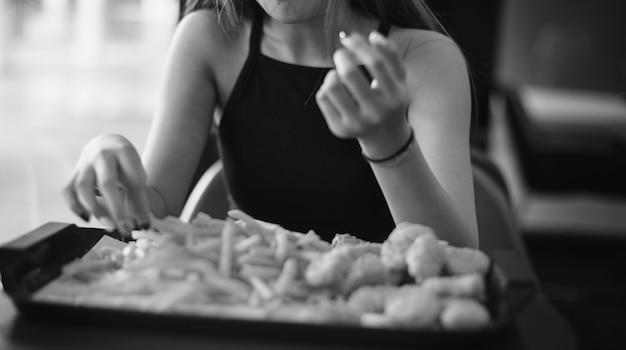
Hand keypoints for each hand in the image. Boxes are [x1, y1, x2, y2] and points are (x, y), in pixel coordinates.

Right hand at [62, 134, 150, 232]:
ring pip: (84, 187)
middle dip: (116, 208)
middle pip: (107, 182)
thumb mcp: (137, 173)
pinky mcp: (74, 173)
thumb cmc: (125, 163)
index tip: (144, 223)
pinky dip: (75, 206)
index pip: (133, 178)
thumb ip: (139, 196)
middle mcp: (102, 155)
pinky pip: (69, 190)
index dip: (139, 202)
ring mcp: (85, 163)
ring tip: (109, 225)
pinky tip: (87, 218)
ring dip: (96, 209)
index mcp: (124, 152)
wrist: (107, 144)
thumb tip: (144, 225)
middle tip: (125, 227)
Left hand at [316, 31, 410, 155]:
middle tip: (341, 55)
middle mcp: (377, 112)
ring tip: (337, 74)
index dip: (359, 45)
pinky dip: (326, 88)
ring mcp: (357, 123)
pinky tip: (336, 91)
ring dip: (331, 74)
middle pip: (349, 73)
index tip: (348, 38)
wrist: (384, 136)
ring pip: (331, 87)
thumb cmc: (389, 98)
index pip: (376, 62)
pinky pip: (323, 98)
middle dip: (341, 56)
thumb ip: (391, 54)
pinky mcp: (339, 130)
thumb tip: (373, 36)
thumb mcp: (398, 78)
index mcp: (395, 96)